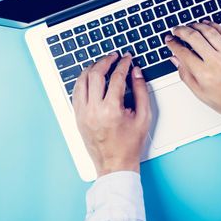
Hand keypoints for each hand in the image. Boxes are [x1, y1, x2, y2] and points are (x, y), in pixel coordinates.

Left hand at [72, 52, 151, 176]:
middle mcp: (94, 110)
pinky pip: (76, 93)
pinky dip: (83, 81)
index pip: (116, 78)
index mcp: (111, 110)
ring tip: (101, 63)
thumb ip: (141, 91)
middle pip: (95, 75)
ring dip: (91, 69)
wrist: (115, 164)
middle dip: (105, 61)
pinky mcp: (77, 117)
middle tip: (114, 57)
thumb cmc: (130, 144)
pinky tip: (90, 77)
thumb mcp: (144, 117)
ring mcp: (83, 114)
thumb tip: (136, 73)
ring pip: (82, 81)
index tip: (127, 58)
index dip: (123, 64)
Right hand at [165, 20, 220, 129]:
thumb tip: (176, 59)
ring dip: (197, 25)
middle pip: (194, 37)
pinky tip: (208, 25)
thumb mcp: (202, 94)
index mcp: (204, 75)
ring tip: (191, 25)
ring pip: (209, 32)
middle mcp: (216, 62)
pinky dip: (215, 26)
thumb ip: (186, 75)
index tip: (170, 40)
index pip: (182, 52)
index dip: (173, 44)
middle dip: (181, 30)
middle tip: (177, 29)